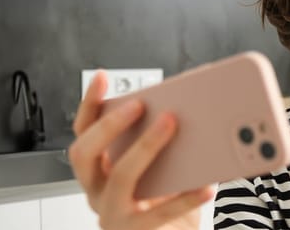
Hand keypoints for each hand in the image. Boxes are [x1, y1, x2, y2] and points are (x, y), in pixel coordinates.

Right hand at [69, 70, 213, 229]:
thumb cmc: (163, 198)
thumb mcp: (157, 164)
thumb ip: (160, 136)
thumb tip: (183, 100)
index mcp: (99, 169)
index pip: (83, 132)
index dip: (88, 104)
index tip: (102, 77)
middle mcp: (97, 190)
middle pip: (86, 153)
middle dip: (110, 125)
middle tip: (139, 104)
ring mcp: (113, 213)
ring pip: (121, 177)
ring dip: (146, 146)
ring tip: (171, 124)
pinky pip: (160, 212)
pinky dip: (185, 196)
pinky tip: (206, 184)